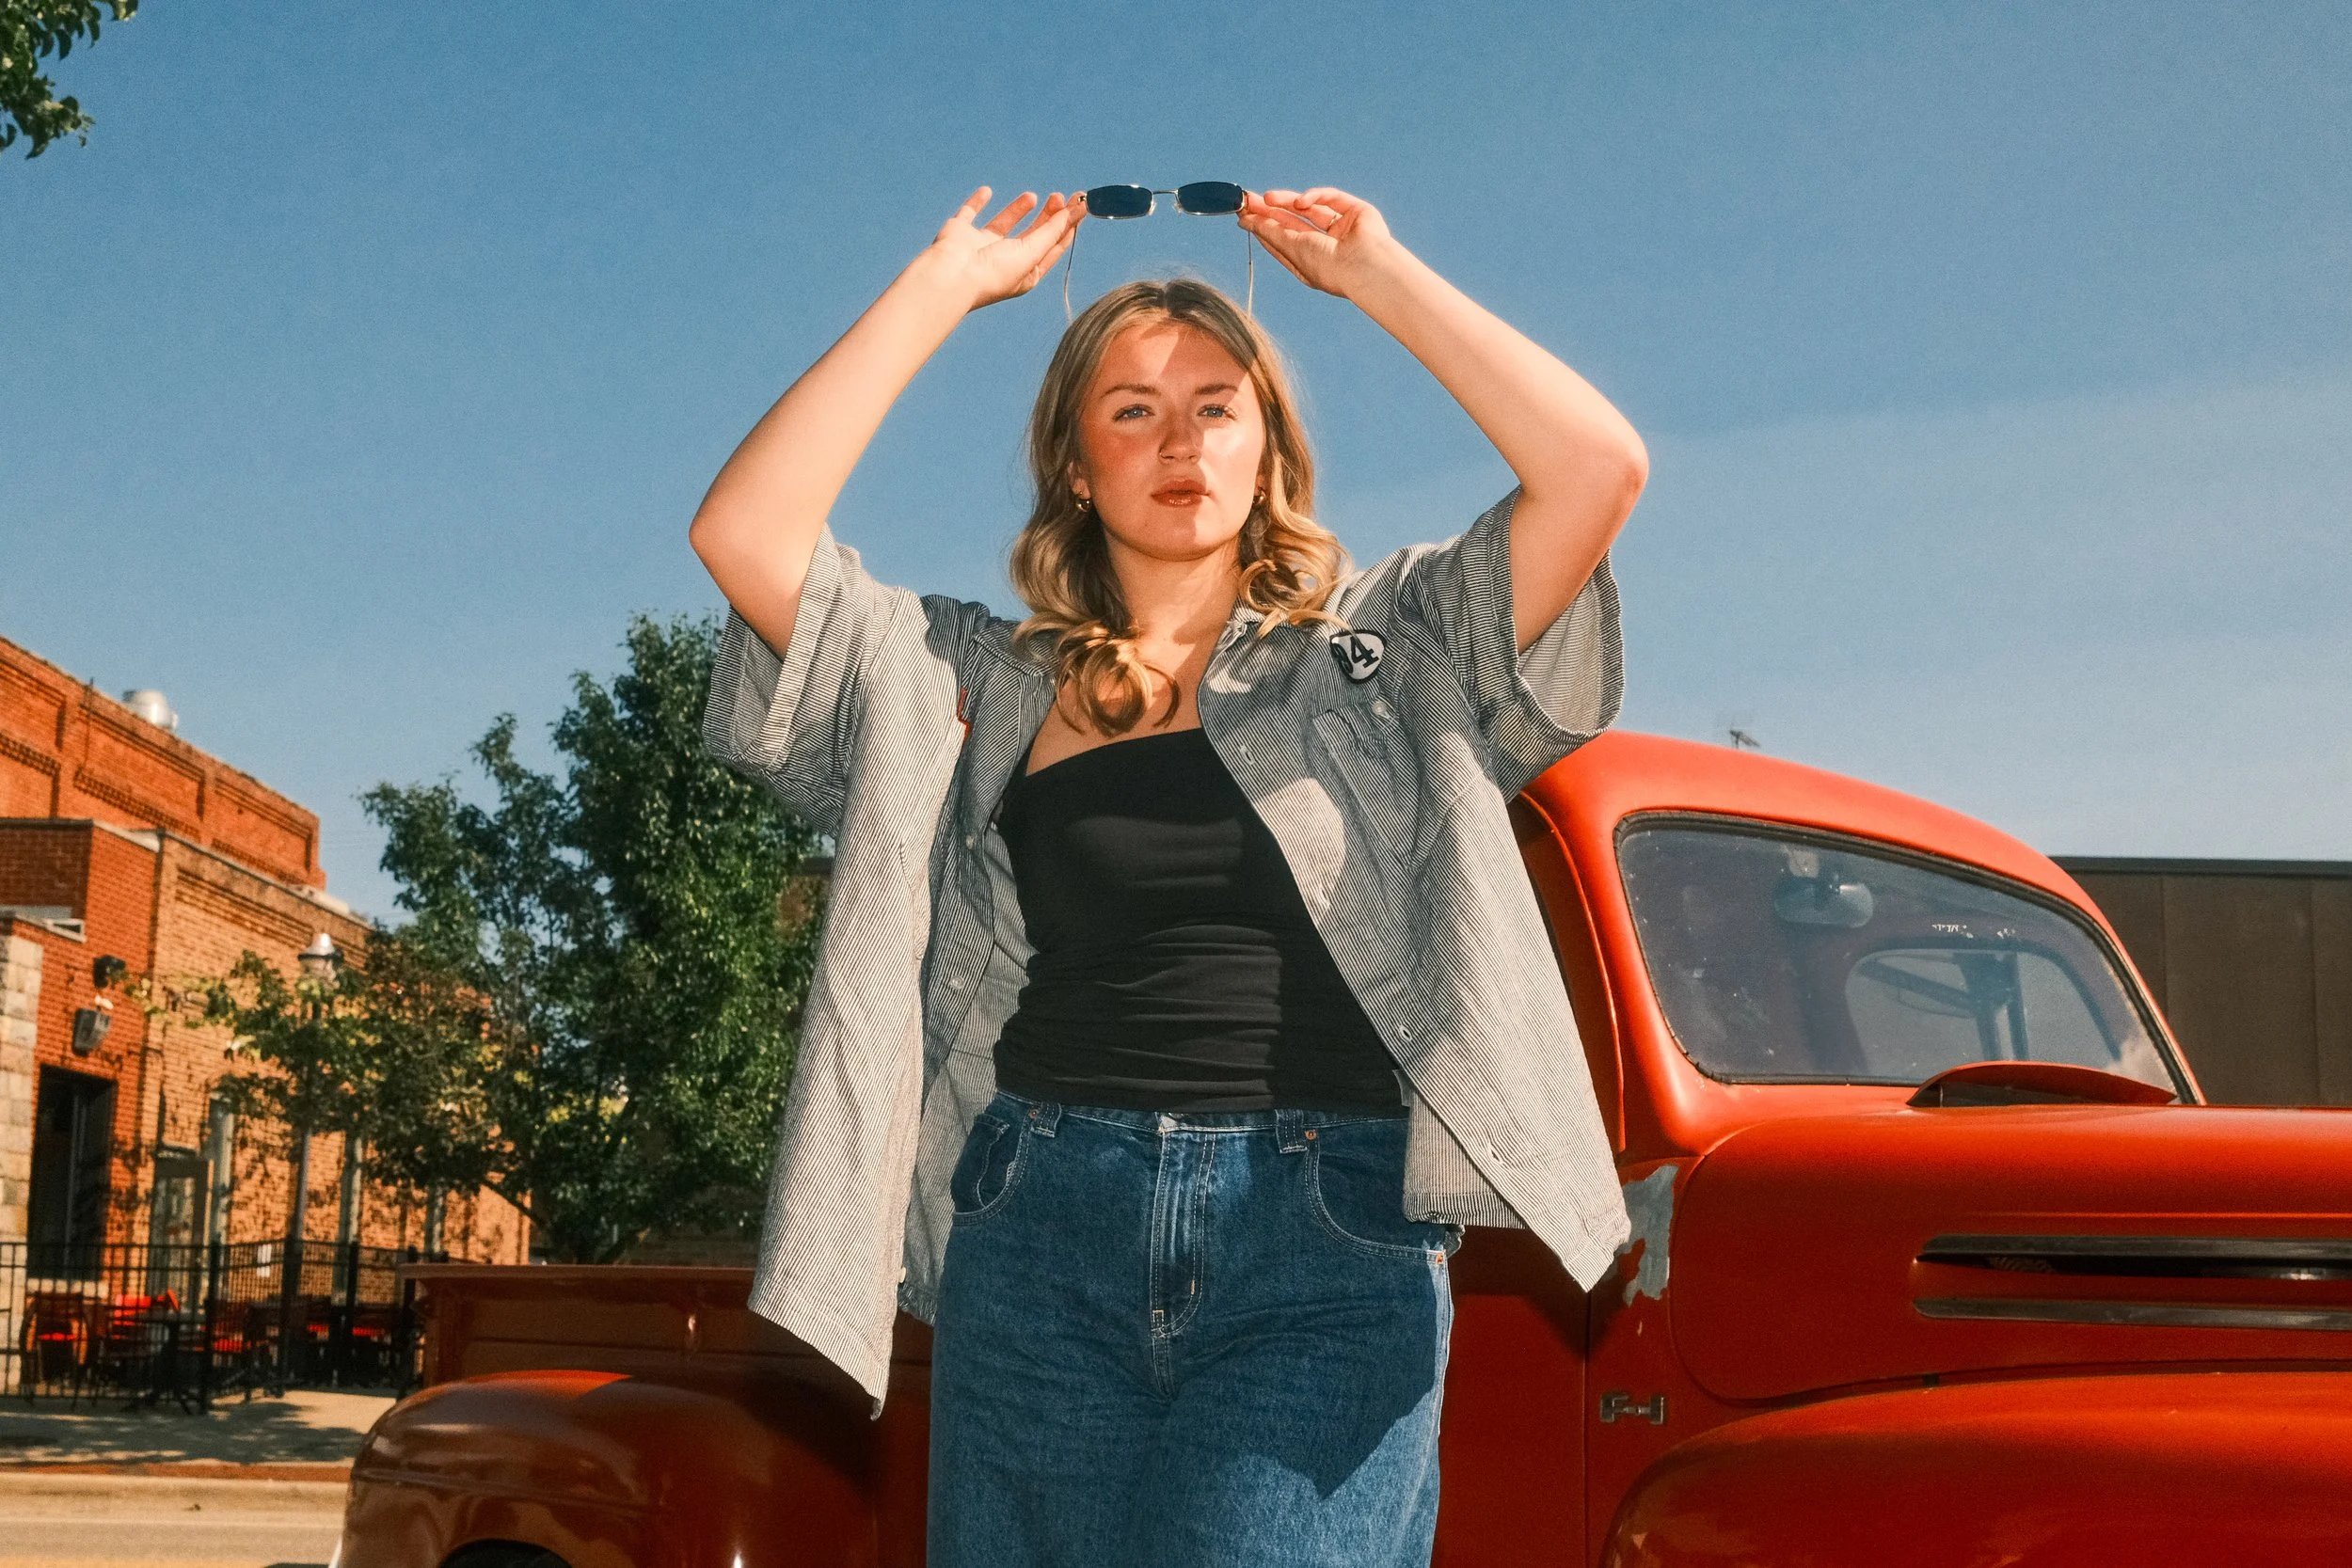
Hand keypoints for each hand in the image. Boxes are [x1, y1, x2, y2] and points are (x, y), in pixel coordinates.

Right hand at [916, 187, 1080, 311]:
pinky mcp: (961, 233)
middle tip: (1059, 195)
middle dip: (1048, 215)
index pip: (1053, 247)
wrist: (951, 275)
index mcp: (1026, 273)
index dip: (1068, 225)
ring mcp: (982, 246)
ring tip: (1033, 196)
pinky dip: (977, 203)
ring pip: (1005, 225)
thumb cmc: (994, 272)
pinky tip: (986, 192)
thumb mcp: (1031, 252)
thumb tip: (1075, 211)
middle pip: (1033, 234)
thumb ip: (1052, 231)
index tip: (1080, 204)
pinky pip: (970, 214)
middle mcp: (1005, 260)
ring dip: (1019, 210)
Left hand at [1240, 187, 1400, 298]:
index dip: (1264, 227)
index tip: (1243, 215)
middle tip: (1248, 200)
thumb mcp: (1292, 249)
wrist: (1364, 266)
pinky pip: (1331, 198)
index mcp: (1312, 261)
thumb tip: (1246, 220)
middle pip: (1294, 222)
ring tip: (1266, 198)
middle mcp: (1328, 245)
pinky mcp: (1357, 212)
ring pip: (1311, 208)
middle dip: (1271, 210)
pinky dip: (1314, 196)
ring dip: (1287, 200)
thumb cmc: (1328, 267)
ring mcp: (1343, 228)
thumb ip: (1270, 232)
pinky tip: (1300, 202)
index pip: (1283, 240)